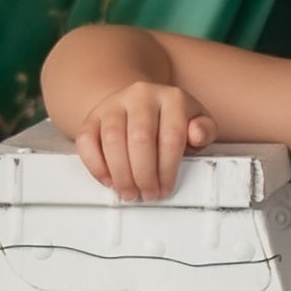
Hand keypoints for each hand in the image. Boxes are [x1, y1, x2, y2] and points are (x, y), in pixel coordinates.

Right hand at [66, 75, 212, 198]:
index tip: (165, 189)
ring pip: (112, 140)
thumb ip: (204, 130)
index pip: (171, 137)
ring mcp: (115, 103)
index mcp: (172, 97)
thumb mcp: (196, 122)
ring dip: (121, 174)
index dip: (168, 169)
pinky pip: (87, 140)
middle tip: (147, 194)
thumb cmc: (171, 121)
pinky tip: (108, 180)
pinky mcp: (93, 115)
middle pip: (140, 140)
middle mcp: (141, 95)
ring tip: (129, 192)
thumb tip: (197, 134)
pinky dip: (95, 165)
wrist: (141, 103)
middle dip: (144, 175)